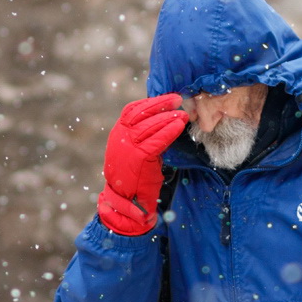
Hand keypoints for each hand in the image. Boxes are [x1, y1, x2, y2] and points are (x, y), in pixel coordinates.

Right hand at [98, 94, 187, 235]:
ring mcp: (128, 146)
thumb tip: (164, 121)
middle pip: (141, 113)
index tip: (167, 98)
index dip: (151, 102)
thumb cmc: (134, 178)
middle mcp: (121, 137)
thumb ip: (144, 137)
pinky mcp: (138, 157)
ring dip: (168, 116)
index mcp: (118, 134)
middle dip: (161, 104)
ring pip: (150, 125)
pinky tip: (179, 126)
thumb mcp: (136, 152)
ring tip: (183, 114)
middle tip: (178, 100)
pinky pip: (156, 140)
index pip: (132, 110)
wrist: (126, 202)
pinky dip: (169, 131)